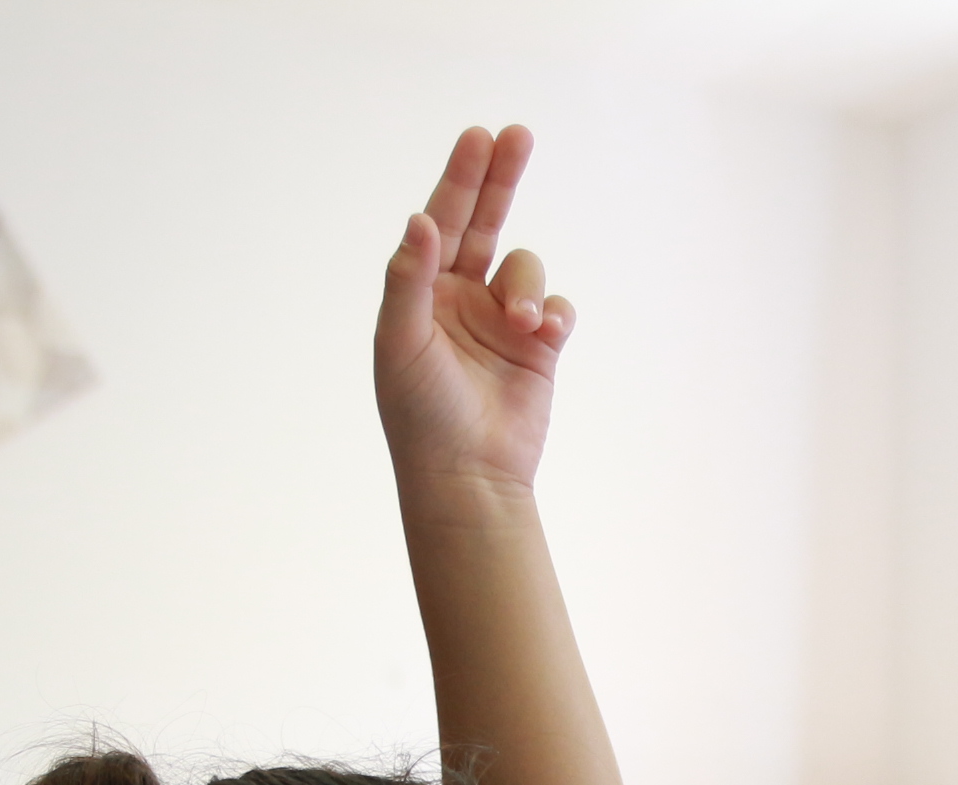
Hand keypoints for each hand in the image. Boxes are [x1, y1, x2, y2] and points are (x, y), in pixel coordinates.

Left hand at [374, 126, 575, 497]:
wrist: (467, 476)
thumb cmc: (420, 414)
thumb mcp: (401, 342)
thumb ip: (409, 279)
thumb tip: (421, 220)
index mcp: (422, 291)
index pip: (443, 221)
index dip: (461, 179)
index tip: (478, 138)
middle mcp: (461, 297)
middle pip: (486, 222)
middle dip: (501, 179)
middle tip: (518, 135)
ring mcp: (501, 320)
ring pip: (526, 269)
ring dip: (528, 287)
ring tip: (523, 323)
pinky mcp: (538, 348)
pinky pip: (556, 307)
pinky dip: (554, 313)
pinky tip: (544, 335)